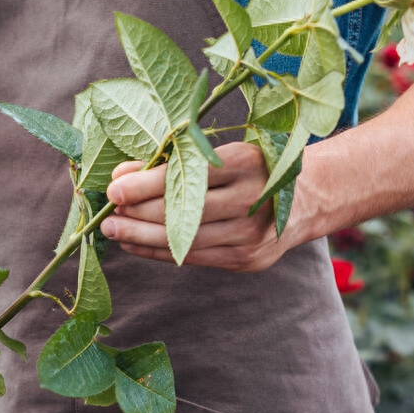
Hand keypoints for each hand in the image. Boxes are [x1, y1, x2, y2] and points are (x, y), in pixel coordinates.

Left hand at [100, 142, 301, 271]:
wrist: (307, 197)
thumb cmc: (252, 168)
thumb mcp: (219, 153)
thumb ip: (172, 162)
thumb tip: (120, 175)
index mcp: (248, 163)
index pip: (189, 175)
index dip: (147, 184)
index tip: (114, 188)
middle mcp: (252, 199)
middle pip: (184, 211)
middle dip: (138, 214)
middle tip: (106, 216)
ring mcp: (251, 234)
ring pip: (185, 239)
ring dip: (141, 237)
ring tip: (112, 231)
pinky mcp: (246, 259)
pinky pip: (193, 257)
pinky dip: (158, 252)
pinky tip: (134, 246)